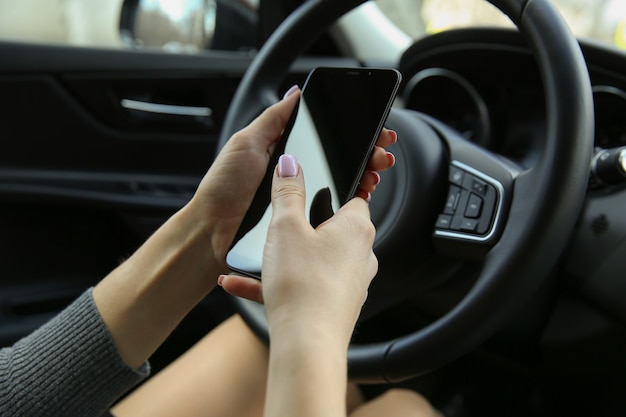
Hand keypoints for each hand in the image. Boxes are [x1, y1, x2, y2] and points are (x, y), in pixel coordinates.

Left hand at [189, 85, 395, 271]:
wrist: (211, 231)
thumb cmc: (223, 187)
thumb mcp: (246, 142)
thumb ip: (273, 118)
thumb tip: (296, 93)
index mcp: (287, 155)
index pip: (328, 140)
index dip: (353, 135)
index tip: (375, 131)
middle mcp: (298, 176)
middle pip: (342, 163)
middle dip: (367, 155)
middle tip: (381, 153)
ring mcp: (302, 200)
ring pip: (343, 187)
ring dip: (364, 177)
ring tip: (374, 173)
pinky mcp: (302, 223)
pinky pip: (332, 213)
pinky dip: (351, 204)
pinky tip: (361, 195)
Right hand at [233, 154, 377, 342]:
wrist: (306, 346)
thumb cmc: (302, 286)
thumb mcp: (286, 227)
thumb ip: (287, 192)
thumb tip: (290, 164)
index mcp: (357, 229)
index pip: (354, 195)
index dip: (332, 187)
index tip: (311, 187)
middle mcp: (361, 255)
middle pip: (329, 228)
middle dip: (297, 227)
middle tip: (272, 229)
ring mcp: (350, 282)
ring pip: (311, 259)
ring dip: (280, 258)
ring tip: (247, 262)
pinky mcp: (335, 304)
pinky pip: (304, 285)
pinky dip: (278, 283)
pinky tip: (241, 285)